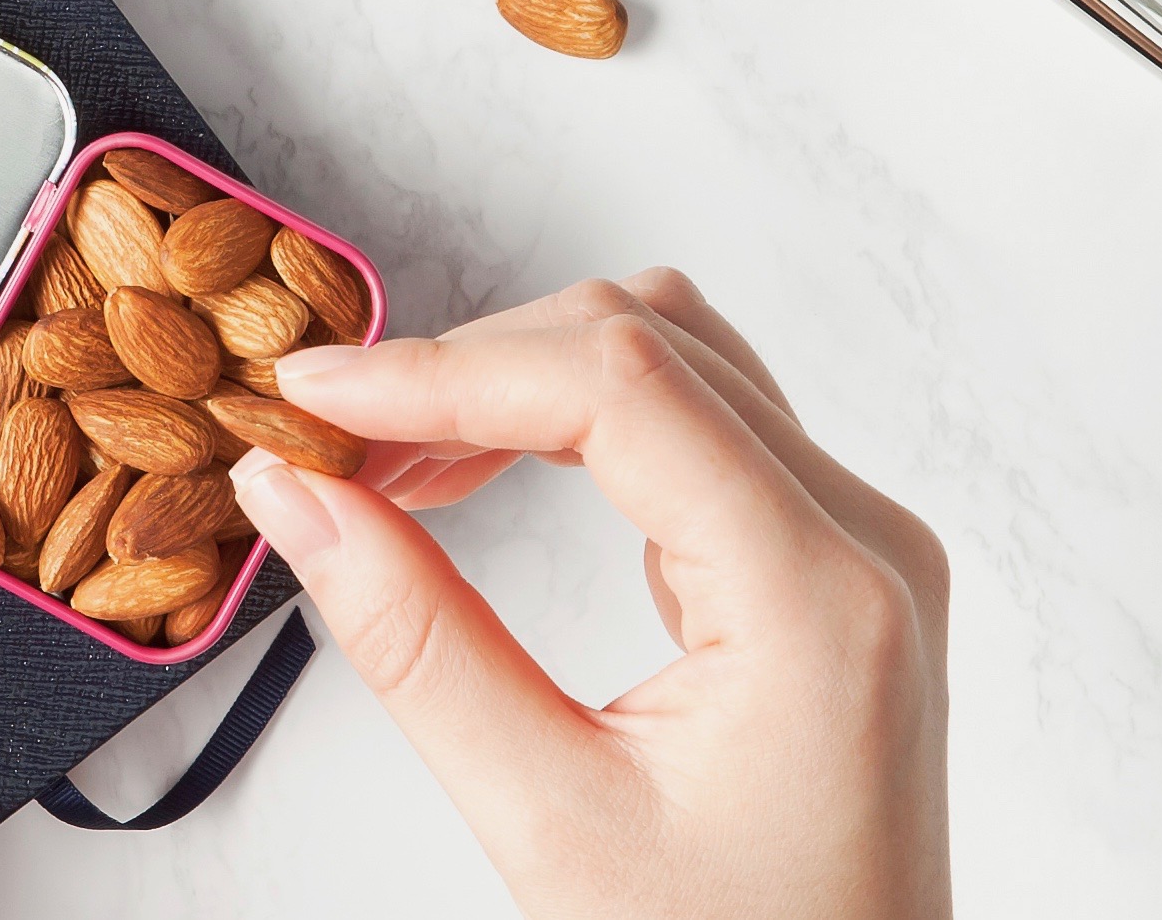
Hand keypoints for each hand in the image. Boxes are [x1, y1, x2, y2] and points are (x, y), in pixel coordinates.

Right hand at [224, 270, 947, 919]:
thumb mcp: (548, 820)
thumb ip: (414, 641)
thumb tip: (294, 493)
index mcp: (820, 600)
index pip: (620, 386)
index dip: (446, 370)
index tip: (311, 398)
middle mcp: (867, 544)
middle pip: (649, 341)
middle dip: (474, 366)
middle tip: (331, 439)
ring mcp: (862, 550)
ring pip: (678, 362)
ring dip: (524, 380)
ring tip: (394, 460)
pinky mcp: (832, 570)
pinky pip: (704, 427)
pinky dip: (581, 426)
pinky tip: (484, 479)